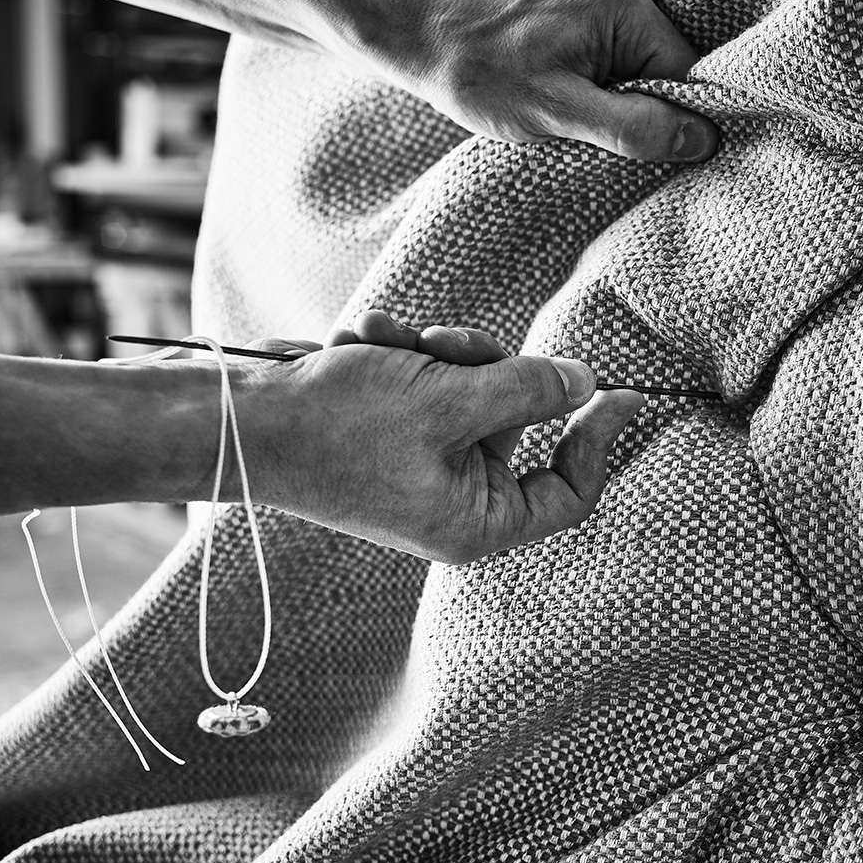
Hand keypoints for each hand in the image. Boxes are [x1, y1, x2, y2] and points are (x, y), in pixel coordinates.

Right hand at [239, 311, 643, 563]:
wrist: (238, 419)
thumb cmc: (339, 424)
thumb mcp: (448, 398)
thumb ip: (526, 390)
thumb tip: (586, 383)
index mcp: (475, 521)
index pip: (569, 492)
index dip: (599, 440)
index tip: (623, 390)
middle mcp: (454, 500)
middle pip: (518, 420)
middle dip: (483, 367)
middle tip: (446, 345)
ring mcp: (422, 463)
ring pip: (472, 388)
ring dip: (432, 351)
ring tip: (382, 342)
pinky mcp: (394, 430)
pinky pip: (426, 381)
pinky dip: (397, 355)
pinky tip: (357, 343)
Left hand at [360, 0, 720, 161]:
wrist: (416, 32)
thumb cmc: (476, 72)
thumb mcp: (556, 111)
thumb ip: (633, 127)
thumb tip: (704, 140)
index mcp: (627, 2)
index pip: (690, 77)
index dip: (670, 122)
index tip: (633, 148)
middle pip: (671, 70)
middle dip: (641, 109)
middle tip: (590, 130)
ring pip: (645, 66)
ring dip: (619, 98)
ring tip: (570, 106)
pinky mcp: (587, 0)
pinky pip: (621, 52)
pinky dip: (604, 81)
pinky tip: (567, 89)